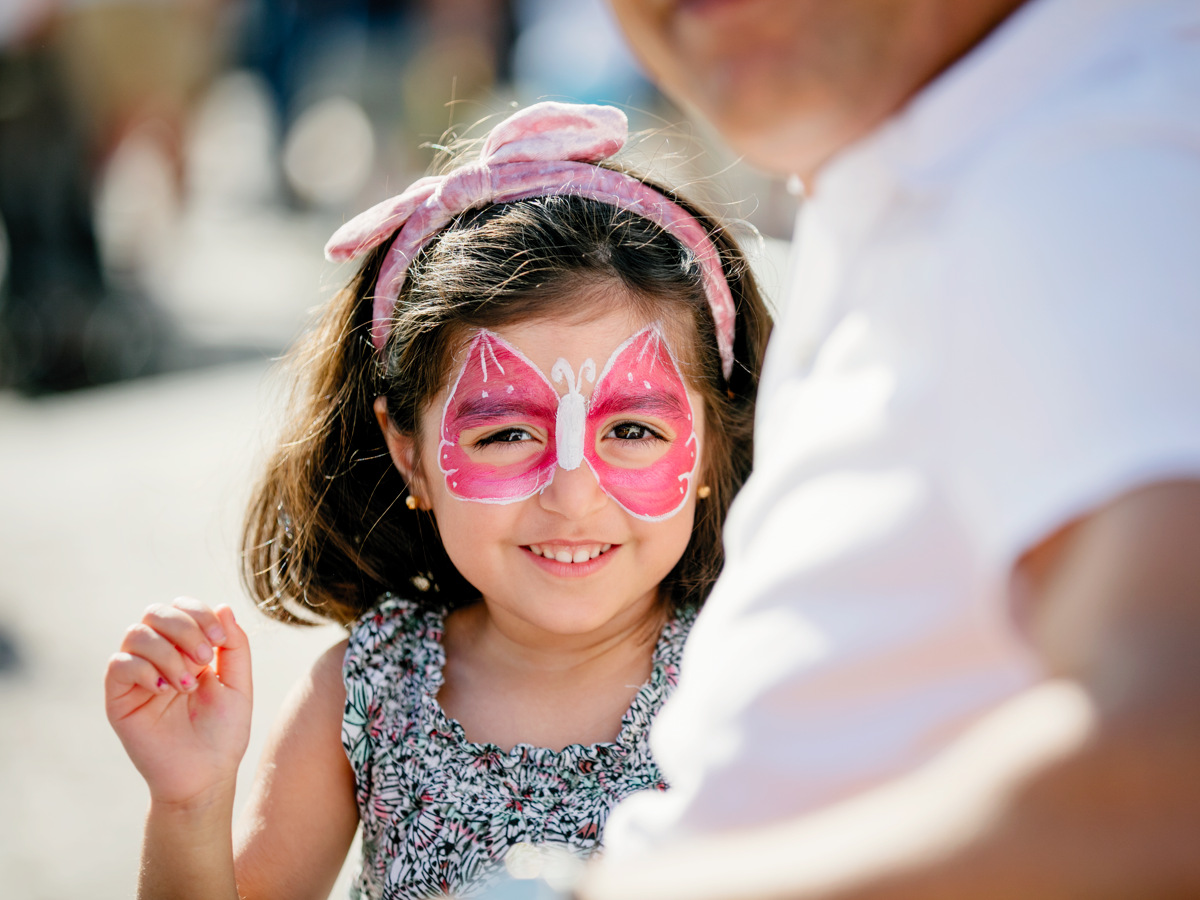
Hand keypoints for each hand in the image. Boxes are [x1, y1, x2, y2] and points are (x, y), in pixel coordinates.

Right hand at [105, 598, 252, 807]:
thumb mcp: (239, 684)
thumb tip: (222, 607)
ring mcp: (137, 676)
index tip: (219, 640)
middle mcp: (159, 656)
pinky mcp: (118, 698)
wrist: (205, 776)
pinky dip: (144, 669)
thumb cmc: (224, 733)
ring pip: (136, 634)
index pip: (182, 608)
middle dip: (184, 628)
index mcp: (188, 649)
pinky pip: (118, 664)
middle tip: (204, 660)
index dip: (199, 613)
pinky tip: (164, 691)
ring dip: (168, 653)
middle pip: (155, 612)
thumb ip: (235, 646)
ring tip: (187, 684)